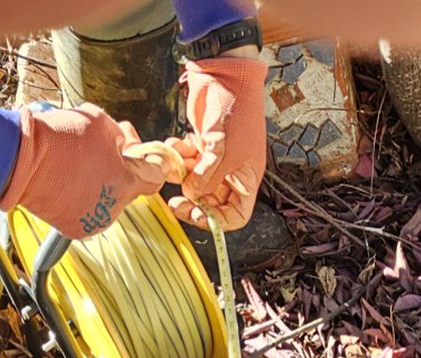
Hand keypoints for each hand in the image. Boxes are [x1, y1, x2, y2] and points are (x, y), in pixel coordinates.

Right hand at [0, 103, 168, 239]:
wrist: (17, 159)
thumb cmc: (57, 140)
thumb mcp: (99, 121)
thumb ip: (120, 136)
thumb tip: (121, 145)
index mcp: (125, 184)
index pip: (156, 177)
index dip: (152, 162)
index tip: (146, 154)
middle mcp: (111, 209)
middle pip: (127, 188)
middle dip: (119, 168)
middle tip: (102, 148)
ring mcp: (91, 221)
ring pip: (106, 199)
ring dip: (99, 183)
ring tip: (78, 162)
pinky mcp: (71, 228)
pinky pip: (85, 209)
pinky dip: (80, 196)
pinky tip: (67, 178)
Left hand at [167, 55, 267, 230]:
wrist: (226, 73)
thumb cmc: (236, 108)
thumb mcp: (223, 150)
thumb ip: (207, 177)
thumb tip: (192, 195)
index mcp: (246, 178)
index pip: (235, 215)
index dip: (216, 220)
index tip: (195, 214)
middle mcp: (232, 172)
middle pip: (211, 202)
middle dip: (193, 200)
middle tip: (175, 200)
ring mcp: (216, 158)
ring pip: (195, 182)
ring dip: (182, 175)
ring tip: (175, 162)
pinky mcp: (201, 144)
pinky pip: (186, 161)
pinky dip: (178, 156)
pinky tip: (175, 144)